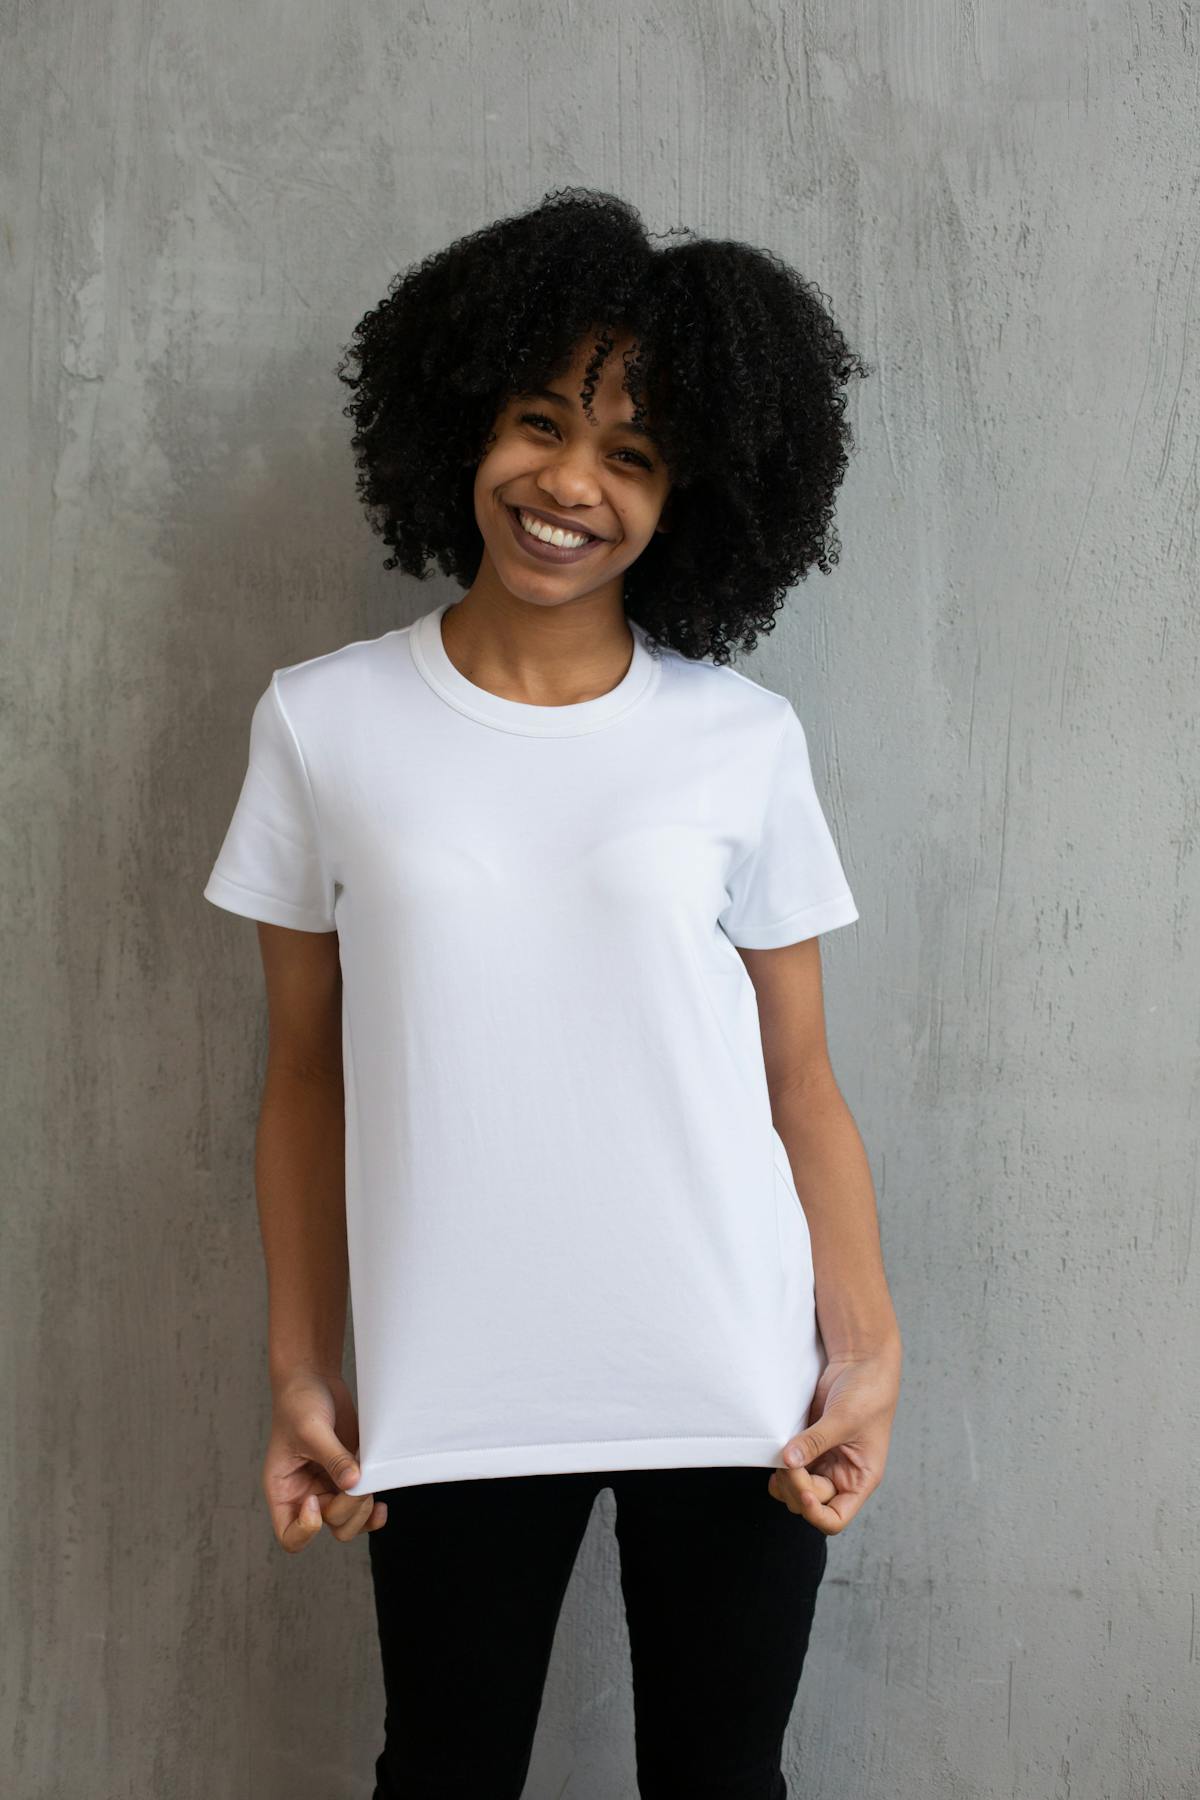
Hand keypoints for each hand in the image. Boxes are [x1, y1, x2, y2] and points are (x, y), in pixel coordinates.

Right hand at [263, 1368, 387, 1552]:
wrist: (314, 1379)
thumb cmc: (299, 1403)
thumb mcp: (311, 1430)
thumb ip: (332, 1457)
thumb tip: (354, 1483)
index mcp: (283, 1490)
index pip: (290, 1535)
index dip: (305, 1530)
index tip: (315, 1499)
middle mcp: (305, 1494)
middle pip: (328, 1527)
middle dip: (346, 1510)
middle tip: (357, 1482)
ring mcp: (328, 1487)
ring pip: (348, 1521)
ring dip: (362, 1510)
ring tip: (370, 1486)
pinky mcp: (348, 1476)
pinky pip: (362, 1506)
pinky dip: (372, 1509)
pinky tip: (381, 1500)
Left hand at [767, 1337, 901, 1533]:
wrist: (861, 1362)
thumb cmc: (868, 1393)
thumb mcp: (844, 1419)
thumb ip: (815, 1441)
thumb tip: (788, 1460)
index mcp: (860, 1479)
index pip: (836, 1518)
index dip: (816, 1514)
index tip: (803, 1490)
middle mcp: (842, 1476)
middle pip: (811, 1503)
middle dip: (796, 1487)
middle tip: (788, 1459)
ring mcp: (825, 1461)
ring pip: (796, 1488)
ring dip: (785, 1479)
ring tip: (781, 1455)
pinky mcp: (810, 1445)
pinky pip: (790, 1465)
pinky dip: (780, 1462)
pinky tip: (778, 1448)